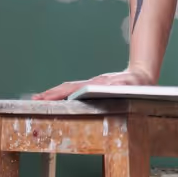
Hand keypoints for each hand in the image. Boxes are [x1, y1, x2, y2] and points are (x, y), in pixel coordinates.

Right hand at [34, 64, 156, 100]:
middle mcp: (91, 83)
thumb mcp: (132, 85)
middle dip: (49, 94)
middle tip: (34, 101)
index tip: (44, 98)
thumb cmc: (138, 83)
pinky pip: (74, 91)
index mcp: (95, 84)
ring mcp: (91, 85)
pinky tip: (58, 100)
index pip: (71, 89)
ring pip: (68, 89)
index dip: (56, 94)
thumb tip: (112, 86)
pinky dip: (63, 94)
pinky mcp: (93, 89)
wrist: (142, 75)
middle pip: (65, 88)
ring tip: (40, 100)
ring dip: (54, 94)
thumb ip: (123, 85)